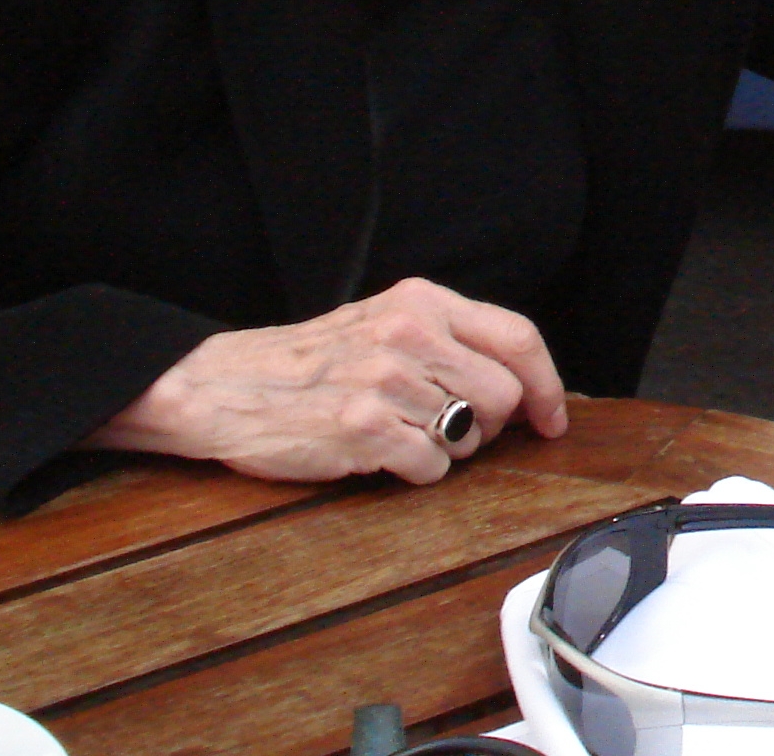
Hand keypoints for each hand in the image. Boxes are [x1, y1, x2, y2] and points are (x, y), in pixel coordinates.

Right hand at [86, 277, 569, 484]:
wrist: (221, 385)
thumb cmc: (308, 362)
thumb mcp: (382, 323)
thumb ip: (448, 341)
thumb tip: (521, 383)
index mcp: (421, 302)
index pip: (518, 336)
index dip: (547, 384)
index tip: (552, 418)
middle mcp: (409, 334)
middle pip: (503, 396)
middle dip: (490, 426)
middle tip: (452, 430)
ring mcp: (385, 380)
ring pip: (468, 436)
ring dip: (446, 449)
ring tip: (400, 434)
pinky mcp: (361, 427)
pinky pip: (430, 467)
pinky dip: (414, 471)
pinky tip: (379, 454)